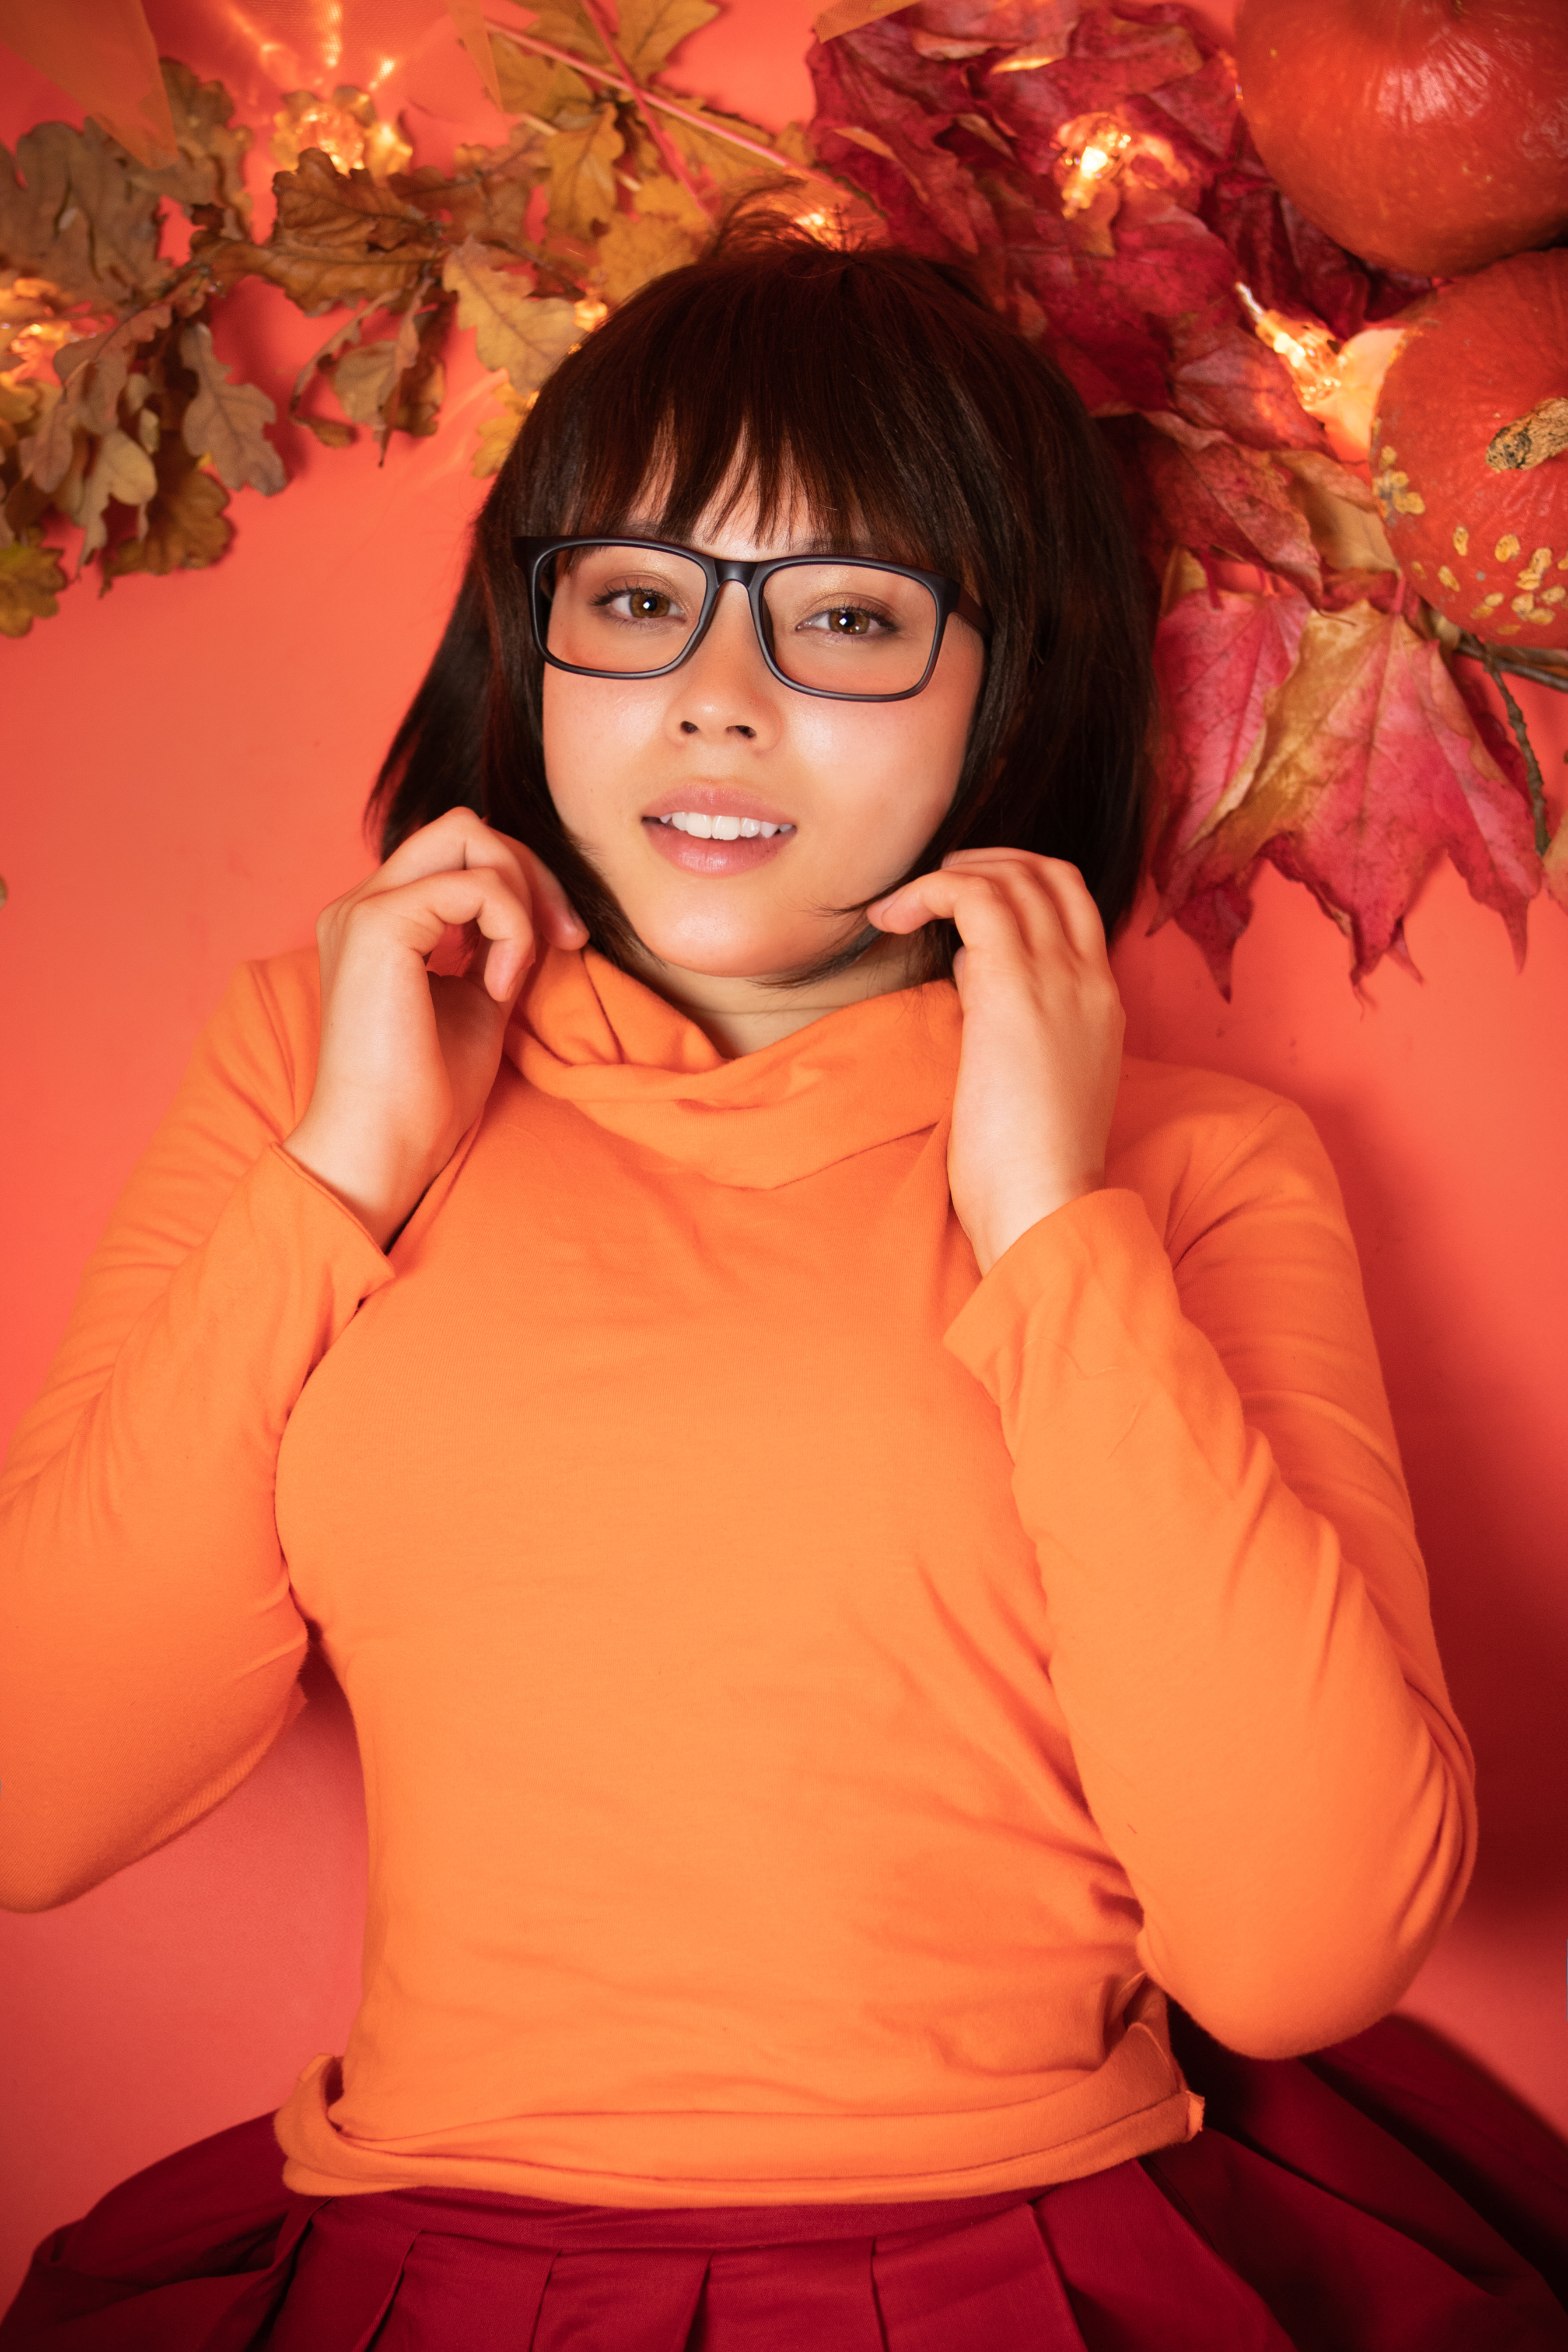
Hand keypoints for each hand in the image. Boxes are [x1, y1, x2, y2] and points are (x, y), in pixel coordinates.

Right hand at [284, 810, 585, 1248]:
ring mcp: (363, 908)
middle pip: (463, 828)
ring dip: (521, 898)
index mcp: (381, 920)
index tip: (564, 942)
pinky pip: (475, 886)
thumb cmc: (425, 1094)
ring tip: (517, 972)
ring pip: (467, 836)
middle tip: (565, 939)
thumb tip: (539, 913)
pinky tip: (501, 986)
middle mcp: (362, 903)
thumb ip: (497, 946)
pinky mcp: (377, 924)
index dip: (524, 883)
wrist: (382, 1149)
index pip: (459, 854)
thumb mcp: (479, 1002)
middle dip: (530, 871)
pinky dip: (510, 929)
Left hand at [868, 850, 1124, 1274]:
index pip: (1071, 904)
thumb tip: (973, 966)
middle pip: (1050, 873)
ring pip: (1013, 876)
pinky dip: (928, 891)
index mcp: (1101, 1002)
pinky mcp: (1013, 989)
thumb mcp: (1034, 1074)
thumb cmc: (1029, 1164)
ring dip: (950, 875)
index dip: (1017, 886)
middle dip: (986, 864)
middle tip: (931, 891)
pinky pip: (973, 898)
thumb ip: (1013, 1012)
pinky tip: (892, 918)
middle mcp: (1089, 978)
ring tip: (902, 905)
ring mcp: (1058, 979)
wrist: (1046, 1206)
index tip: (963, 910)